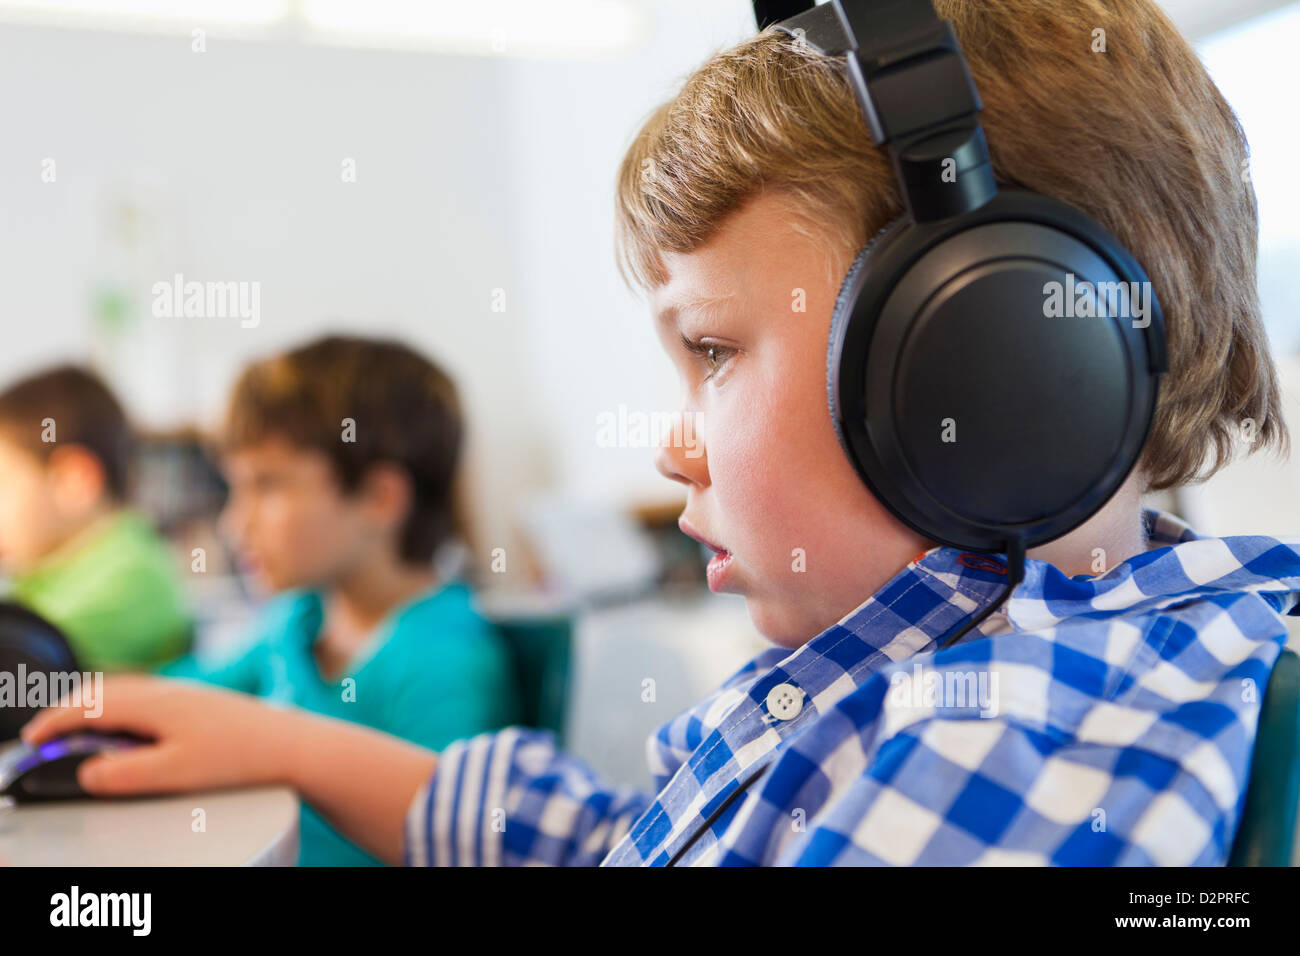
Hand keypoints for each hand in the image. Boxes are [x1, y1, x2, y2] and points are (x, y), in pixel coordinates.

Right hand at [20, 675, 292, 795]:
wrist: (292, 743)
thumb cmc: (239, 756)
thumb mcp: (175, 772)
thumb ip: (125, 774)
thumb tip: (87, 772)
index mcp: (154, 703)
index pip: (90, 706)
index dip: (55, 722)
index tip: (31, 739)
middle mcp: (166, 690)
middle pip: (103, 691)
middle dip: (68, 710)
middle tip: (43, 733)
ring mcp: (183, 692)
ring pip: (124, 690)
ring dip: (94, 706)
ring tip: (75, 729)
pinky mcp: (197, 700)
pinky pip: (144, 694)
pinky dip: (119, 705)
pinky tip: (125, 724)